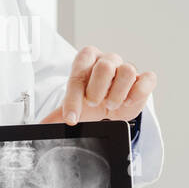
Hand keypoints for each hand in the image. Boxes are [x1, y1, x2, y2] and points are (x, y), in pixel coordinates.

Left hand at [39, 45, 157, 125]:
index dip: (74, 97)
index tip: (72, 119)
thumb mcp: (75, 108)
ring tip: (111, 105)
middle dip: (98, 90)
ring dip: (118, 93)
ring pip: (127, 70)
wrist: (112, 109)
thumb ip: (58, 115)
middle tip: (94, 105)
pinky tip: (128, 102)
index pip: (79, 71)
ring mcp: (127, 68)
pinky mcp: (144, 79)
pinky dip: (138, 93)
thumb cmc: (92, 102)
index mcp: (86, 61)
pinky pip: (147, 79)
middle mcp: (107, 60)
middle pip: (106, 65)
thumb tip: (41, 127)